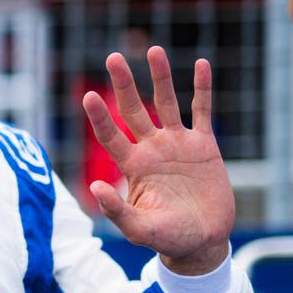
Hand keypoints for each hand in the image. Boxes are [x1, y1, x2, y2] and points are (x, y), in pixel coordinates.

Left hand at [82, 47, 233, 275]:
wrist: (202, 242)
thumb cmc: (167, 238)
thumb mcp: (139, 229)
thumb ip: (117, 211)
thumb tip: (95, 188)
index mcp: (133, 165)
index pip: (110, 135)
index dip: (100, 116)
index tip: (88, 96)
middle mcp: (151, 148)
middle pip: (134, 109)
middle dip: (124, 84)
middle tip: (113, 57)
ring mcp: (177, 144)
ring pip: (167, 102)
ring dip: (161, 77)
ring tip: (154, 50)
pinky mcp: (204, 145)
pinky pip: (202, 111)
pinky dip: (202, 88)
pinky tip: (202, 64)